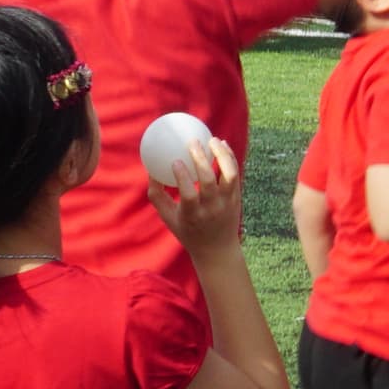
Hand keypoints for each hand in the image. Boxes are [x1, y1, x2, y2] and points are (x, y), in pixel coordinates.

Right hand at [148, 136, 245, 250]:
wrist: (217, 249)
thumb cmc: (187, 230)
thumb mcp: (168, 217)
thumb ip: (157, 195)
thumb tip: (151, 170)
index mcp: (192, 215)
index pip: (188, 194)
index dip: (183, 176)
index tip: (176, 161)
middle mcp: (211, 208)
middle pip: (209, 181)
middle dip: (201, 159)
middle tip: (193, 142)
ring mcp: (226, 203)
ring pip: (229, 175)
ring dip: (222, 155)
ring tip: (213, 139)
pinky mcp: (237, 197)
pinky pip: (235, 174)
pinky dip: (229, 158)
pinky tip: (222, 145)